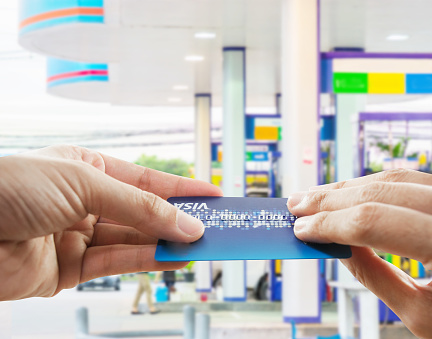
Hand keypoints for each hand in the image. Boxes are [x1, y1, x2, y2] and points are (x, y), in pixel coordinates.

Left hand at [0, 145, 221, 300]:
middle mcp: (86, 201)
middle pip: (145, 211)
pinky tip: (174, 258)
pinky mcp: (71, 269)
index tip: (214, 196)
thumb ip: (139, 206)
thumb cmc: (9, 188)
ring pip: (135, 239)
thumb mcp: (84, 185)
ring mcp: (79, 235)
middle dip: (179, 219)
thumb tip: (184, 224)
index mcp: (88, 169)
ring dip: (169, 242)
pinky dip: (147, 261)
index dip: (182, 188)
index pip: (147, 180)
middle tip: (216, 225)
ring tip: (203, 245)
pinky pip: (118, 263)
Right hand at [287, 169, 431, 338]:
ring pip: (401, 179)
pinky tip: (357, 194)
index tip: (300, 227)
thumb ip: (376, 277)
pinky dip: (383, 188)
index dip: (329, 223)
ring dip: (353, 187)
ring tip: (319, 198)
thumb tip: (336, 245)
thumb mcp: (430, 318)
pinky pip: (423, 181)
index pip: (374, 221)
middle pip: (383, 191)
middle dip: (333, 198)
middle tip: (298, 204)